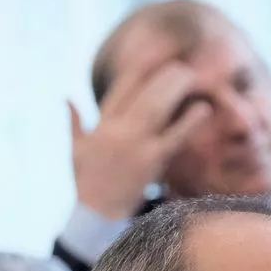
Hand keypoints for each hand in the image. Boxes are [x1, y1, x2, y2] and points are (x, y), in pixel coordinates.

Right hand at [70, 57, 210, 218]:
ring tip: (191, 75)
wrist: (94, 214)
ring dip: (175, 89)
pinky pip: (175, 137)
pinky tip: (204, 108)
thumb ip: (74, 122)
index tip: (152, 56)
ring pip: (157, 108)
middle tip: (181, 65)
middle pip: (142, 94)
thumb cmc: (86, 183)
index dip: (136, 71)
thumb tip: (66, 99)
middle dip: (162, 77)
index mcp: (100, 126)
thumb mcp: (76, 150)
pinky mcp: (151, 161)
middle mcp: (116, 130)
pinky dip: (190, 121)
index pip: (120, 90)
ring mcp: (134, 144)